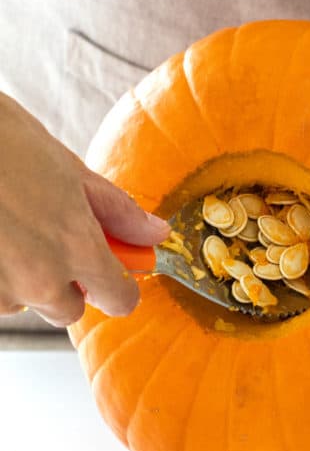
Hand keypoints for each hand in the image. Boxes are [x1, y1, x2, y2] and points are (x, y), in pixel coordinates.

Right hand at [0, 93, 171, 326]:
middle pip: (69, 310)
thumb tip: (154, 233)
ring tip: (8, 225)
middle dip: (67, 282)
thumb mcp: (68, 168)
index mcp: (76, 245)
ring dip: (23, 276)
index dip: (120, 285)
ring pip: (24, 301)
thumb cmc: (3, 141)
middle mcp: (39, 278)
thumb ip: (115, 210)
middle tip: (49, 236)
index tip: (115, 269)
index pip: (118, 298)